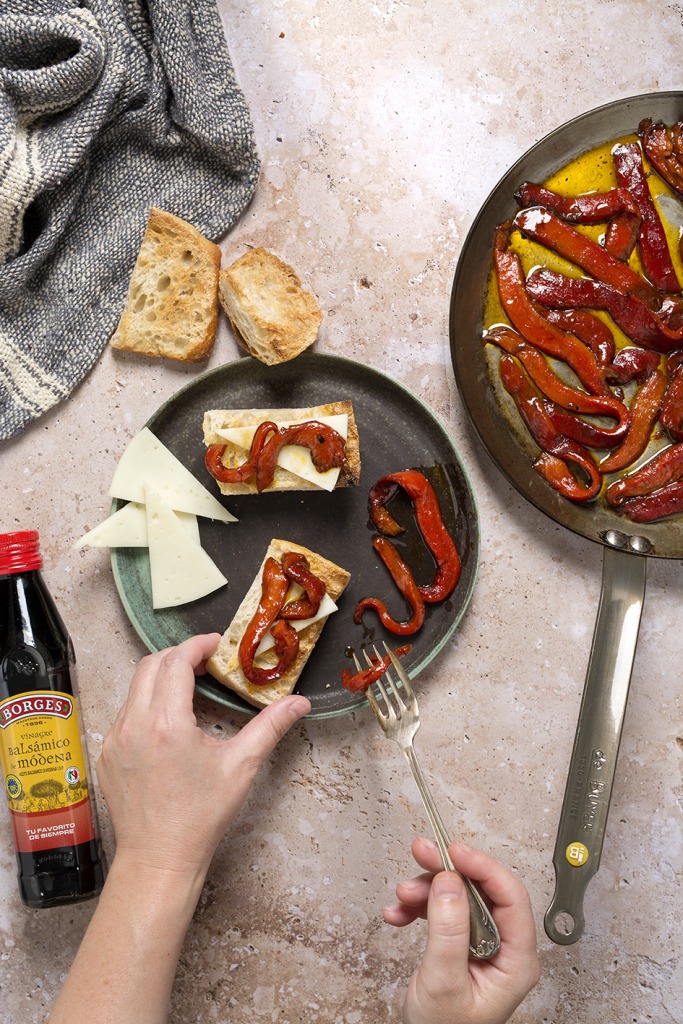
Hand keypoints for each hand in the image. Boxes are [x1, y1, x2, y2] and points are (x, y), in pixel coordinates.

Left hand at [96, 633, 310, 885]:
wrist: (159, 859)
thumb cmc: (200, 817)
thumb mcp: (241, 767)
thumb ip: (270, 727)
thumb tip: (299, 702)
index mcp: (167, 723)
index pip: (176, 661)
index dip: (197, 645)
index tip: (217, 645)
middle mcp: (134, 725)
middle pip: (150, 665)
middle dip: (179, 655)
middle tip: (206, 661)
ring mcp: (116, 740)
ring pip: (135, 688)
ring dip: (161, 678)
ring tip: (189, 687)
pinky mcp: (107, 754)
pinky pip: (125, 714)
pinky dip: (147, 704)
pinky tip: (169, 721)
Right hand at [384, 838, 538, 1023]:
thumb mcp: (443, 982)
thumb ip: (448, 931)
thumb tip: (449, 882)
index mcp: (516, 960)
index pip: (511, 897)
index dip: (484, 868)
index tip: (455, 852)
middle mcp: (504, 948)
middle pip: (483, 890)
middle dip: (448, 871)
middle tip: (422, 852)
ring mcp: (483, 946)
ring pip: (460, 897)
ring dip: (427, 891)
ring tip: (403, 895)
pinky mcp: (462, 945)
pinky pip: (444, 912)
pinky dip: (419, 908)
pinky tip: (399, 914)